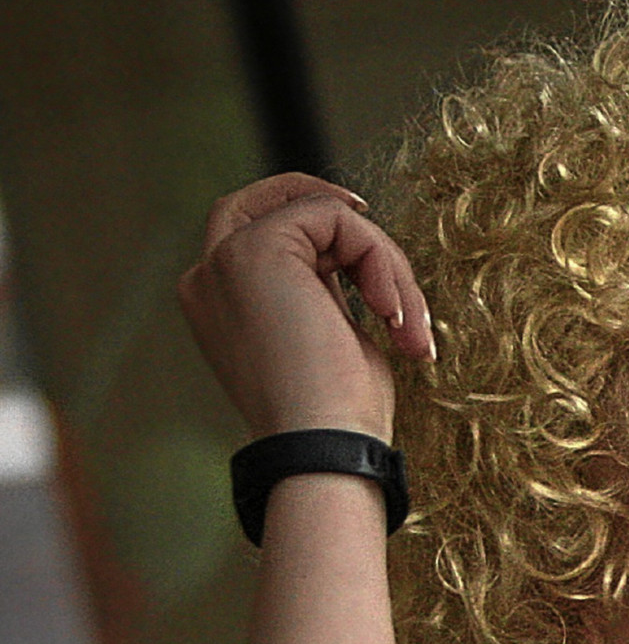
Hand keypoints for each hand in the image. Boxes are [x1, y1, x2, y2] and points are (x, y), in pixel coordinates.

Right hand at [176, 173, 431, 440]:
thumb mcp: (330, 338)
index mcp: (220, 302)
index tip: (373, 258)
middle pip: (264, 200)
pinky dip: (378, 258)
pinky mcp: (254, 249)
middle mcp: (208, 276)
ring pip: (318, 212)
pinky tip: (390, 314)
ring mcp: (225, 260)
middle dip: (330, 206)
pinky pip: (331, 216)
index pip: (256, 232)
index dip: (315, 227)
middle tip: (379, 235)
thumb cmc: (338, 411)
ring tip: (406, 325)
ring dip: (383, 261)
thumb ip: (327, 293)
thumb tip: (360, 266)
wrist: (325, 443)